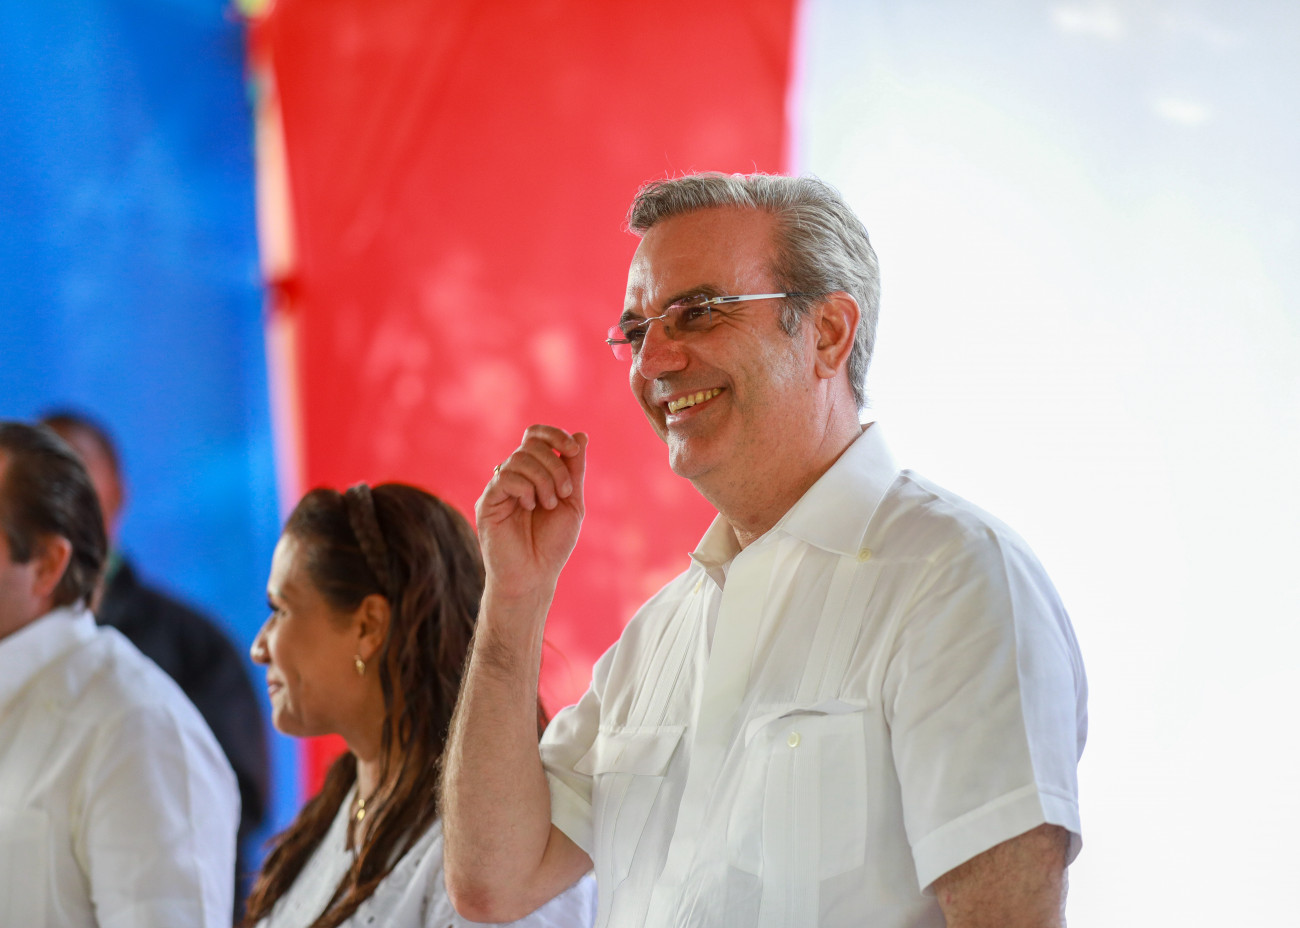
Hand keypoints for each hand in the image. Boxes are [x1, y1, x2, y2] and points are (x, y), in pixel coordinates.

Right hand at [475, 425, 587, 599]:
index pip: (536, 436)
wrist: (534, 576)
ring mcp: (499, 488)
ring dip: (544, 479)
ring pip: (519, 458)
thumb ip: (574, 469)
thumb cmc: (552, 544)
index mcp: (533, 473)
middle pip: (531, 444)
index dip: (555, 434)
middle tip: (564, 493)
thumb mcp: (572, 502)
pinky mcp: (487, 501)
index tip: (574, 450)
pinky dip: (525, 488)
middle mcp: (514, 476)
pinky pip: (505, 477)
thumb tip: (581, 435)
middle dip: (556, 465)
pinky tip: (529, 506)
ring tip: (548, 505)